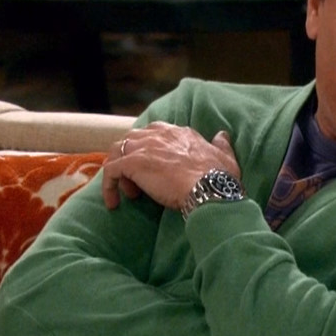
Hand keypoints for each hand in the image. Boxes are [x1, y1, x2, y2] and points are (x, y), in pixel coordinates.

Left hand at [101, 122, 239, 210]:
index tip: (156, 171)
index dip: (152, 152)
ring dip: (120, 171)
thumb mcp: (226, 157)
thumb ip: (221, 145)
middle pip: (133, 140)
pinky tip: (113, 203)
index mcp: (180, 133)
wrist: (210, 189)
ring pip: (118, 151)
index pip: (156, 133)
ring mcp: (145, 147)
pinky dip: (108, 186)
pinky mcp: (133, 163)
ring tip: (131, 193)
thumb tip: (222, 135)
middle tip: (141, 184)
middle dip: (133, 159)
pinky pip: (111, 170)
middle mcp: (160, 135)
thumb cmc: (220, 178)